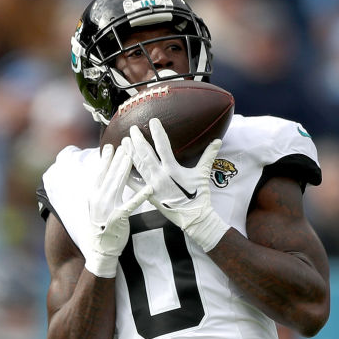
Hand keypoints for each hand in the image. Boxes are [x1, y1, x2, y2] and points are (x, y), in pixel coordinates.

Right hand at [85, 143, 152, 277]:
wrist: (101, 249)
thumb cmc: (105, 226)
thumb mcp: (101, 206)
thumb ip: (105, 192)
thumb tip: (110, 178)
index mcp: (94, 195)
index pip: (100, 173)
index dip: (105, 159)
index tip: (111, 145)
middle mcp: (98, 198)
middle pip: (110, 174)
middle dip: (119, 157)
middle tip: (127, 142)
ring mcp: (107, 207)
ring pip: (117, 184)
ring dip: (125, 168)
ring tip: (132, 155)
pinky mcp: (118, 217)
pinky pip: (131, 204)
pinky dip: (141, 196)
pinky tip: (150, 188)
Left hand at [128, 118, 229, 251]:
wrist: (193, 217)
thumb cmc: (199, 196)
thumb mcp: (203, 174)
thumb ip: (208, 156)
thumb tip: (218, 141)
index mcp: (173, 169)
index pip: (163, 146)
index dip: (157, 132)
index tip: (152, 121)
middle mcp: (160, 175)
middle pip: (145, 153)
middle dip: (138, 139)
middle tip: (133, 128)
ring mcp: (151, 185)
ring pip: (137, 165)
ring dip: (130, 152)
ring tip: (124, 141)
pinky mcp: (147, 194)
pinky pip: (134, 183)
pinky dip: (126, 174)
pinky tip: (120, 166)